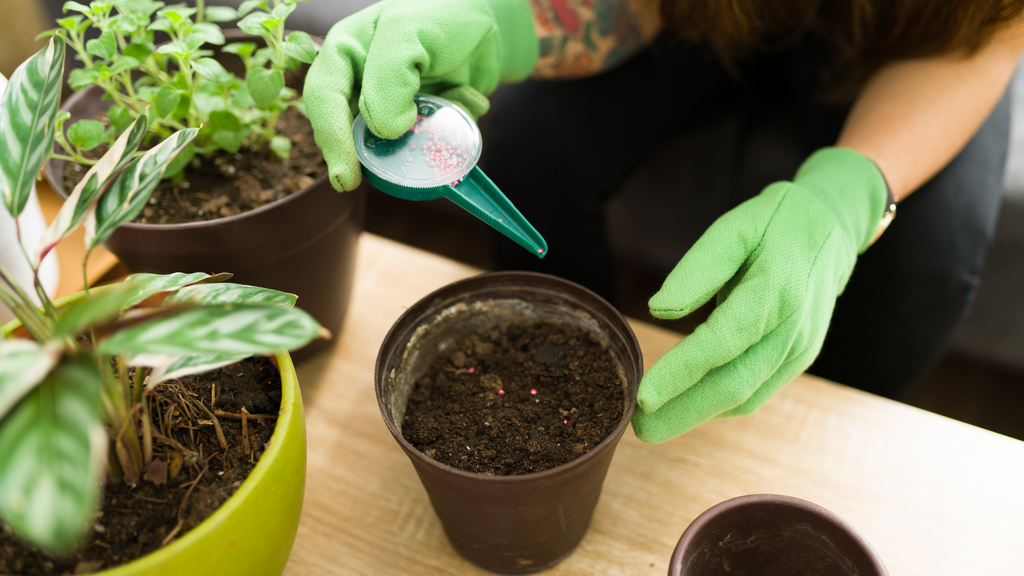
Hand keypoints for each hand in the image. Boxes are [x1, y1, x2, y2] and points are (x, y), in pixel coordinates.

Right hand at [303, 0, 537, 190]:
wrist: (490, 23)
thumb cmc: (441, 15)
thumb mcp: (407, 33)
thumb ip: (389, 79)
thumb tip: (385, 131)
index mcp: (344, 54)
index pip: (323, 100)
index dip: (332, 141)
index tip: (346, 179)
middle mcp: (361, 83)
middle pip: (347, 130)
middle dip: (367, 155)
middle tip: (381, 179)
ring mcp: (390, 105)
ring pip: (387, 146)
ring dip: (415, 145)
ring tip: (436, 138)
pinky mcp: (420, 120)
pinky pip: (426, 142)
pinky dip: (449, 131)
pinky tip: (464, 100)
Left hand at [631, 148, 888, 442]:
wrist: (832, 231)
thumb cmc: (773, 226)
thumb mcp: (734, 229)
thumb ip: (698, 269)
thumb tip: (659, 309)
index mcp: (776, 291)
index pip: (722, 341)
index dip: (682, 372)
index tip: (644, 395)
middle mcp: (793, 329)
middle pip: (734, 384)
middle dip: (683, 411)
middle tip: (639, 429)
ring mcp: (799, 350)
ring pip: (745, 396)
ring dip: (697, 415)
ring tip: (653, 423)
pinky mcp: (798, 360)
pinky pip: (755, 392)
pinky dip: (719, 406)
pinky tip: (686, 408)